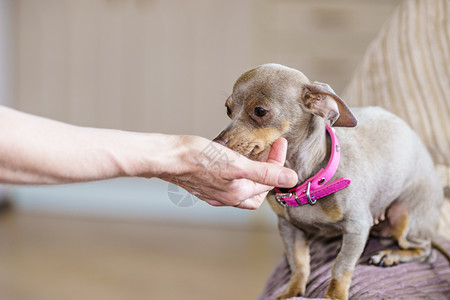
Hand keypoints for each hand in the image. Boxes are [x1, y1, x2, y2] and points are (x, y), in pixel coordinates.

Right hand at [161, 136, 297, 208]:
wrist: (168, 157)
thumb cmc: (197, 158)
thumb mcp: (237, 164)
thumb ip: (265, 172)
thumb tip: (291, 179)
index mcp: (238, 194)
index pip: (269, 180)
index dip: (279, 160)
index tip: (280, 142)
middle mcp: (227, 198)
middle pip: (258, 189)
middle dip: (269, 171)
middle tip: (270, 150)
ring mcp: (215, 193)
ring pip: (243, 186)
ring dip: (253, 172)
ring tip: (254, 153)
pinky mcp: (205, 184)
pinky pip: (229, 182)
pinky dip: (238, 172)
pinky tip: (234, 159)